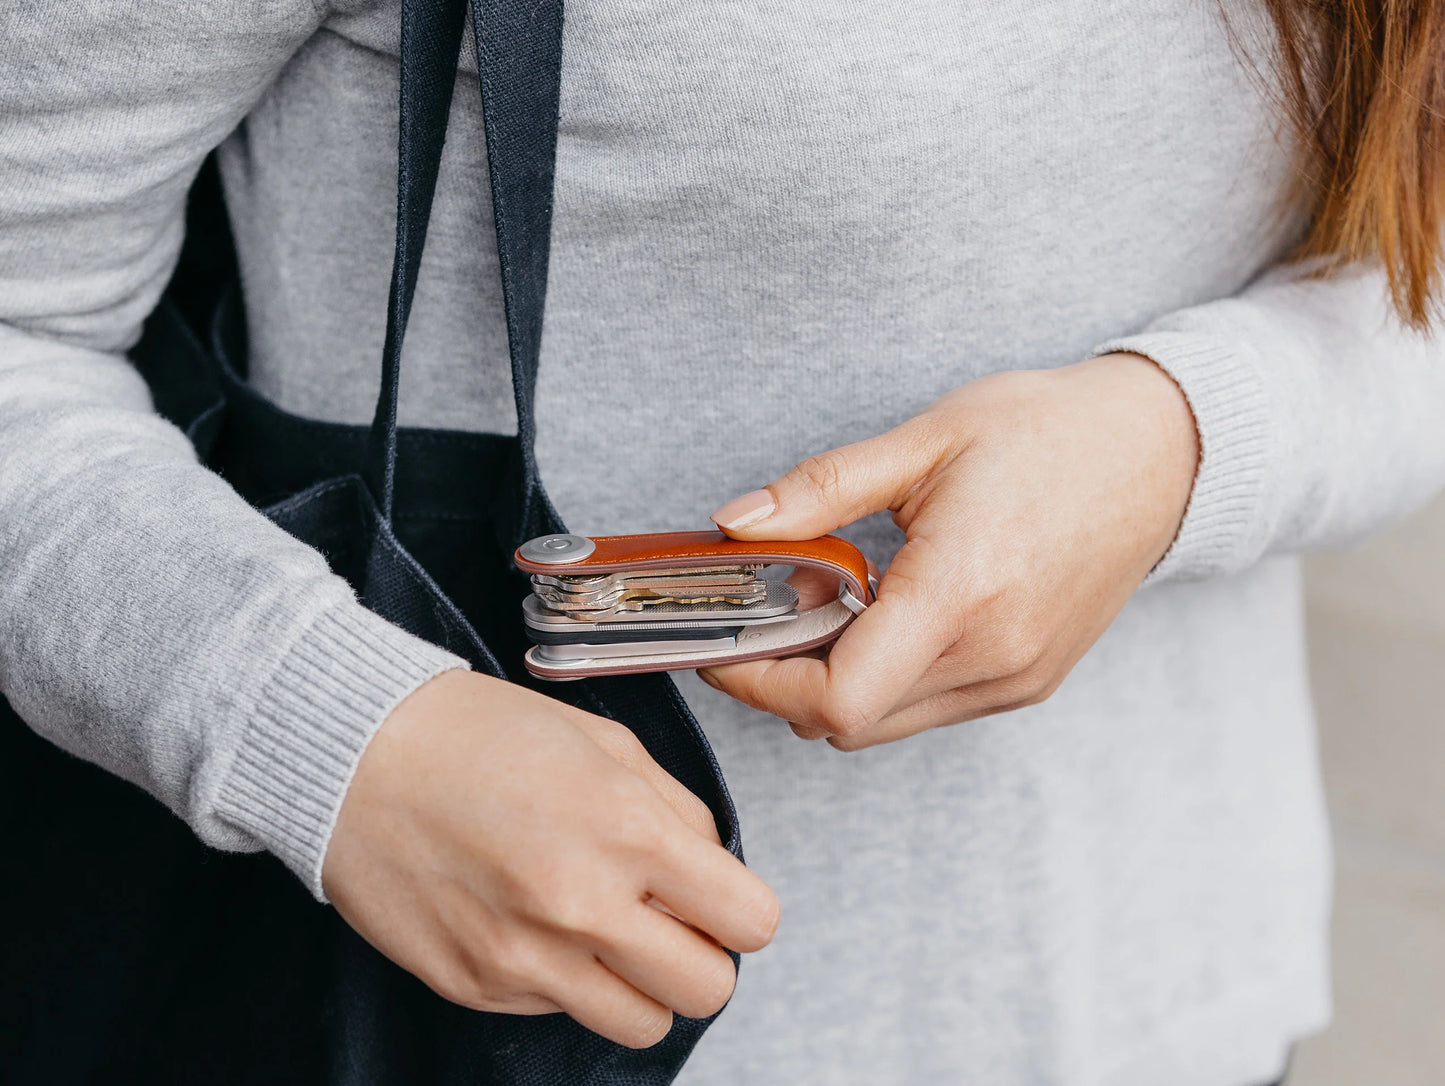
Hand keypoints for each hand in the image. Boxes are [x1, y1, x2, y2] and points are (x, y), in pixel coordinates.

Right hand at [321, 669, 778, 1047]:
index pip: (750, 922)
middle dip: (702, 956)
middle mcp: (584, 906)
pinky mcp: (478, 987)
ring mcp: (527, 958)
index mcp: (629, 830)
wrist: (357, 753)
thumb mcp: (605, 742)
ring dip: (641, 985)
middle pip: (708, 990)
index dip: (742, 910)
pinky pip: (561, 1012)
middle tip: (668, 919)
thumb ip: (677, 811)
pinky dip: (565, 979)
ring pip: (643, 1025)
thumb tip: (716, 870)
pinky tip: (532, 919)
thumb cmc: (479, 735)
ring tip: (607, 930)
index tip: (719, 898)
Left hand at [699, 352, 1198, 749]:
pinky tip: (882, 619)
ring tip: (822, 611)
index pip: (835, 698)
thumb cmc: (1048, 433)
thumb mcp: (925, 439)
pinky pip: (929, 709)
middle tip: (759, 620)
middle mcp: (993, 655)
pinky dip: (885, 682)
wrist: (1162, 453)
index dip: (759, 683)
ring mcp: (1015, 678)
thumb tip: (737, 522)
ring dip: (835, 687)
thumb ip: (823, 487)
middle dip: (783, 685)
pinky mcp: (1029, 682)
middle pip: (847, 725)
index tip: (722, 645)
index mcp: (960, 591)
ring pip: (886, 725)